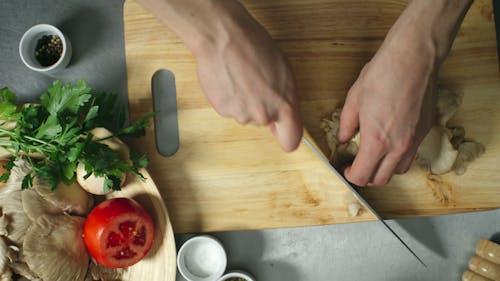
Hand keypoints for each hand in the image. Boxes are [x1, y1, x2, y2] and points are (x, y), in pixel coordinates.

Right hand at [194, 2, 301, 151]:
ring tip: (241, 78)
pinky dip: (230, 98)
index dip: (287, 135)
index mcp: (284, 106)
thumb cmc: (254, 47)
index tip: (283, 131)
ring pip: (246, 115)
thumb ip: (286, 98)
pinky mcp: (222, 110)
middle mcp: (263, 115)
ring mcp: (241, 114)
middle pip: (265, 123)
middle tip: (257, 85)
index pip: (291, 140)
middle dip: (263, 108)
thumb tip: (283, 114)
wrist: (222, 38)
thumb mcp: (284, 71)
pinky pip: (230, 109)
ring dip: (245, 102)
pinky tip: (230, 80)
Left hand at [337, 0, 471, 185]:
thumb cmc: (383, 74)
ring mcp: (415, 140)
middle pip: (381, 179)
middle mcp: (398, 146)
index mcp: (377, 141)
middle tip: (357, 164)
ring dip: (384, 168)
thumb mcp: (353, 100)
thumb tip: (343, 139)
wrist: (414, 57)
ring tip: (374, 155)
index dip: (350, 176)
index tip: (346, 168)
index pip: (362, 176)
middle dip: (366, 176)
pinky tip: (389, 141)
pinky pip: (411, 154)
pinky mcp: (425, 130)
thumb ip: (346, 125)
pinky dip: (398, 156)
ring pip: (399, 170)